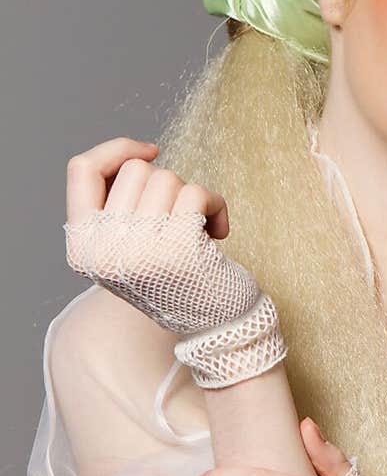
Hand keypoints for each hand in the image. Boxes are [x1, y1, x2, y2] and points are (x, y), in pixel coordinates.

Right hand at [64, 136, 286, 388]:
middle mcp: (101, 251)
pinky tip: (217, 233)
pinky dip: (215, 204)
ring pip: (166, 177)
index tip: (150, 151)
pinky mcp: (176, 249)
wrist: (215, 327)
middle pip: (134, 169)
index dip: (116, 149)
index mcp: (80, 249)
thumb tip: (139, 152)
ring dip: (192, 196)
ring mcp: (137, 251)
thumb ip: (116, 205)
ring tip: (196, 231)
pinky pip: (196, 192)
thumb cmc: (176, 276)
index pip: (81, 169)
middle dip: (166, 185)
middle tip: (178, 221)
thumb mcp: (126, 245)